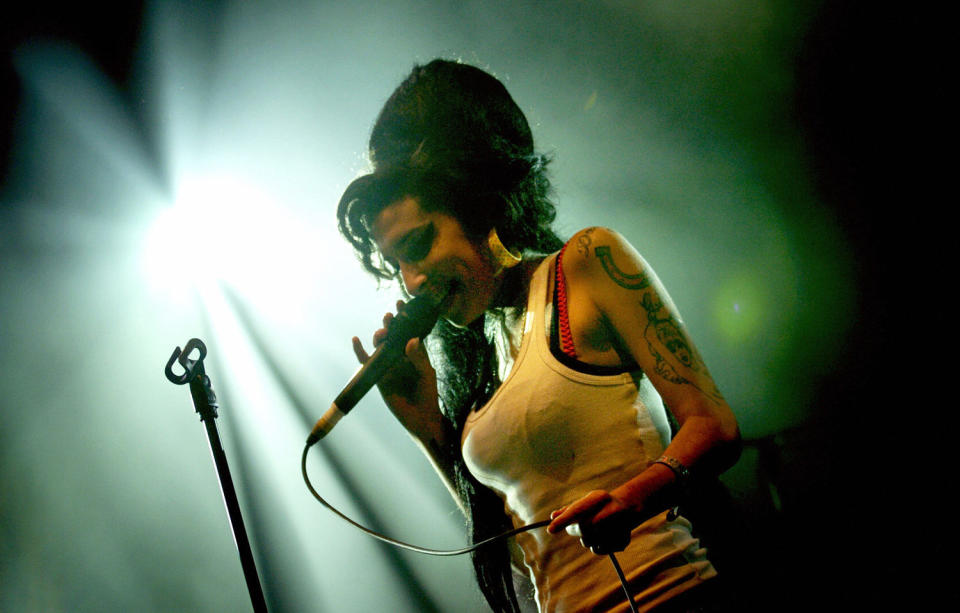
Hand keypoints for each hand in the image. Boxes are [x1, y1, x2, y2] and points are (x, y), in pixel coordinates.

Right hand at [352, 300, 442, 442]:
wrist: (419, 417)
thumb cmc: (427, 393)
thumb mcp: (426, 374)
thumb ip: (418, 358)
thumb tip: (411, 339)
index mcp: (415, 352)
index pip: (409, 330)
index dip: (405, 316)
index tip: (402, 303)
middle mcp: (400, 355)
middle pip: (393, 334)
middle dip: (391, 324)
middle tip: (390, 317)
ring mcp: (388, 364)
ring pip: (380, 344)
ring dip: (379, 335)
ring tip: (381, 332)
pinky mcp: (378, 376)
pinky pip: (366, 361)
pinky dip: (360, 351)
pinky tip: (356, 340)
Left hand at [546, 490, 642, 555]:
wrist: (628, 508)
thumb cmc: (601, 504)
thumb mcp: (586, 501)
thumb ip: (568, 509)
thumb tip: (552, 516)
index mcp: (597, 500)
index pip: (576, 512)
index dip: (562, 521)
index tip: (550, 529)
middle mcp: (606, 515)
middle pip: (578, 529)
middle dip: (575, 528)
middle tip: (577, 524)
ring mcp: (613, 530)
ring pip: (586, 541)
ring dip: (586, 537)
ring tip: (596, 527)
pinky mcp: (619, 542)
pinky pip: (597, 549)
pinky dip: (597, 544)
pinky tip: (603, 535)